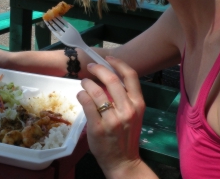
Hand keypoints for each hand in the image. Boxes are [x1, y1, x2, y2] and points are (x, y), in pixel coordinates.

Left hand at [77, 56, 153, 177]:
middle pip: (111, 79)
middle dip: (98, 69)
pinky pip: (86, 103)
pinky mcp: (97, 127)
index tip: (109, 58)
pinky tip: (81, 94)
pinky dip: (81, 95)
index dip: (118, 63)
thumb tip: (108, 77)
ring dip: (87, 82)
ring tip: (84, 82)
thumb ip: (125, 97)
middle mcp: (127, 110)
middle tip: (91, 67)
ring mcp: (112, 119)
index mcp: (138, 104)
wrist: (123, 161)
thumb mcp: (134, 114)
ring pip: (96, 91)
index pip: (130, 76)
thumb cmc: (127, 135)